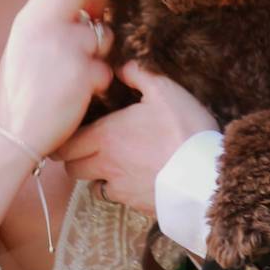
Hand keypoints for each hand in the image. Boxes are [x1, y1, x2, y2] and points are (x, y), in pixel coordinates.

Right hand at [0, 0, 113, 155]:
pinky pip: (106, 69)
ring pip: (104, 35)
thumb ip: (49, 23)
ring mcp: (67, 45)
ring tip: (78, 74)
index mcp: (30, 16)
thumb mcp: (24, 44)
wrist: (12, 131)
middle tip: (95, 35)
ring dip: (99, 54)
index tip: (92, 9)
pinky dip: (98, 83)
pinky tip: (78, 95)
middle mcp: (47, 23)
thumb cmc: (20, 92)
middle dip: (100, 12)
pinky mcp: (84, 71)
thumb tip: (83, 9)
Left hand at [57, 61, 218, 214]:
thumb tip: (121, 67)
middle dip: (73, 158)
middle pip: (71, 167)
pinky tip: (128, 178)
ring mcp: (118, 186)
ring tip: (107, 163)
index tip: (71, 132)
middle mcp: (105, 163)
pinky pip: (114, 196)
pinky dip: (115, 189)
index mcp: (105, 135)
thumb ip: (138, 75)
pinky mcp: (134, 203)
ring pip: (90, 184)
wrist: (205, 175)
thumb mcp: (165, 91)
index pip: (65, 143)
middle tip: (84, 147)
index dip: (64, 138)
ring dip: (93, 175)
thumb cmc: (184, 130)